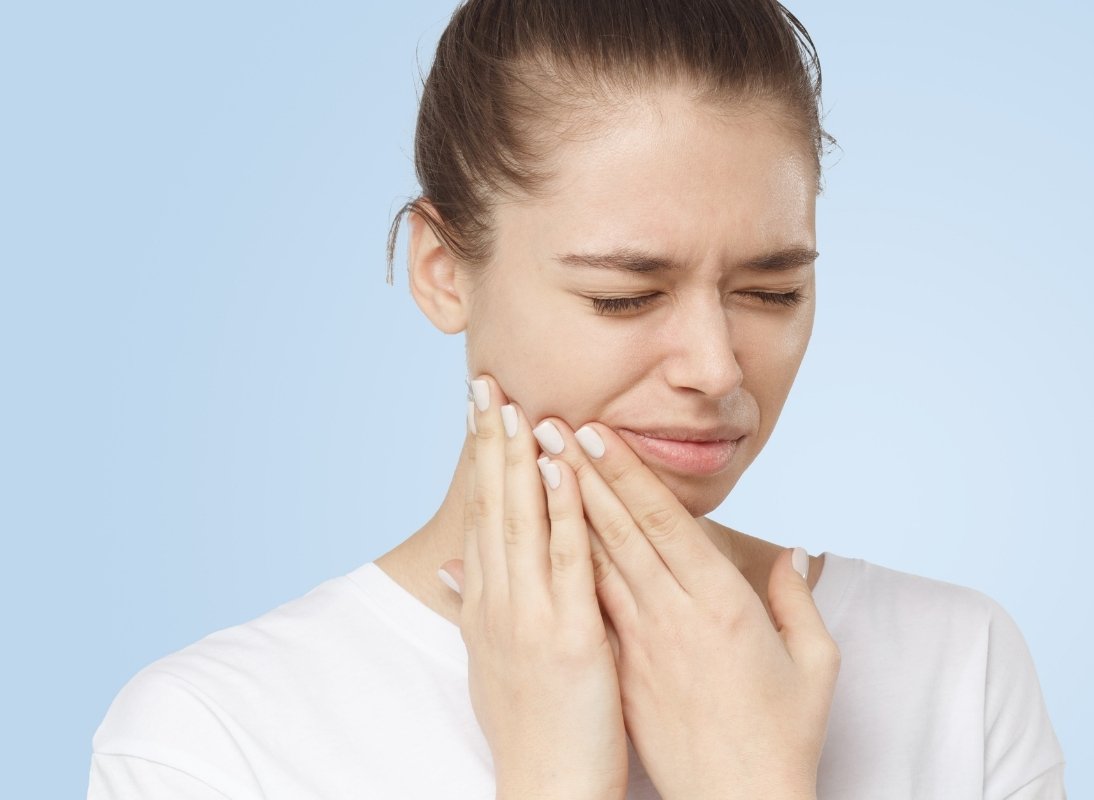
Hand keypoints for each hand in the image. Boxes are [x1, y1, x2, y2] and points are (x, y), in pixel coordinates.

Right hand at [439, 375, 627, 799]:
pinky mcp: (567, 634)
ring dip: (518, 459)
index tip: (478, 409)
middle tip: (484, 381)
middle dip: (488, 441)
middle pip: (492, 505)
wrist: (543, 788)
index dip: (479, 459)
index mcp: (486, 604)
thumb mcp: (488, 660)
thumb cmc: (529, 726)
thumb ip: (470, 605)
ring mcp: (529, 615)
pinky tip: (561, 465)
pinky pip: (566, 559)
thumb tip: (448, 567)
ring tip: (515, 402)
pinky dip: (562, 509)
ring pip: (522, 521)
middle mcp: (499, 601)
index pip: (481, 514)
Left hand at [533, 418, 839, 799]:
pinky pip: (588, 610)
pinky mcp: (622, 673)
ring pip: (594, 565)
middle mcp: (674, 617)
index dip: (624, 473)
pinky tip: (538, 542)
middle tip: (547, 425)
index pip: (663, 522)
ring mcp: (641, 647)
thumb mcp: (815, 664)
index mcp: (722, 605)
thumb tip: (793, 552)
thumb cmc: (783, 737)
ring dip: (563, 511)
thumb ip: (799, 600)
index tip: (594, 432)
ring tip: (534, 467)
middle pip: (618, 532)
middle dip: (580, 474)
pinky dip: (562, 570)